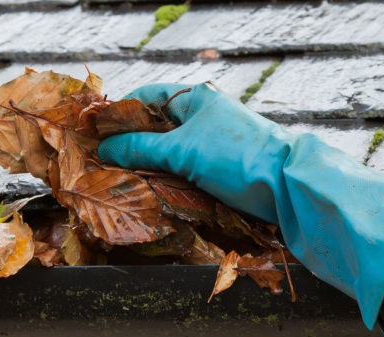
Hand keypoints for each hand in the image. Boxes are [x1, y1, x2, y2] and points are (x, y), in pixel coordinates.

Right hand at [99, 82, 383, 328]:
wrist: (289, 185)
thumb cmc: (236, 157)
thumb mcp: (182, 150)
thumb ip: (140, 148)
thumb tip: (104, 149)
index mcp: (195, 98)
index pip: (146, 97)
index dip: (118, 113)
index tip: (94, 133)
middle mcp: (204, 116)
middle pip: (155, 125)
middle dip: (129, 143)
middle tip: (102, 163)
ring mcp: (212, 143)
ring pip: (168, 151)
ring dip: (147, 165)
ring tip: (120, 180)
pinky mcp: (220, 169)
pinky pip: (184, 170)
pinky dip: (166, 179)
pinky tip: (151, 192)